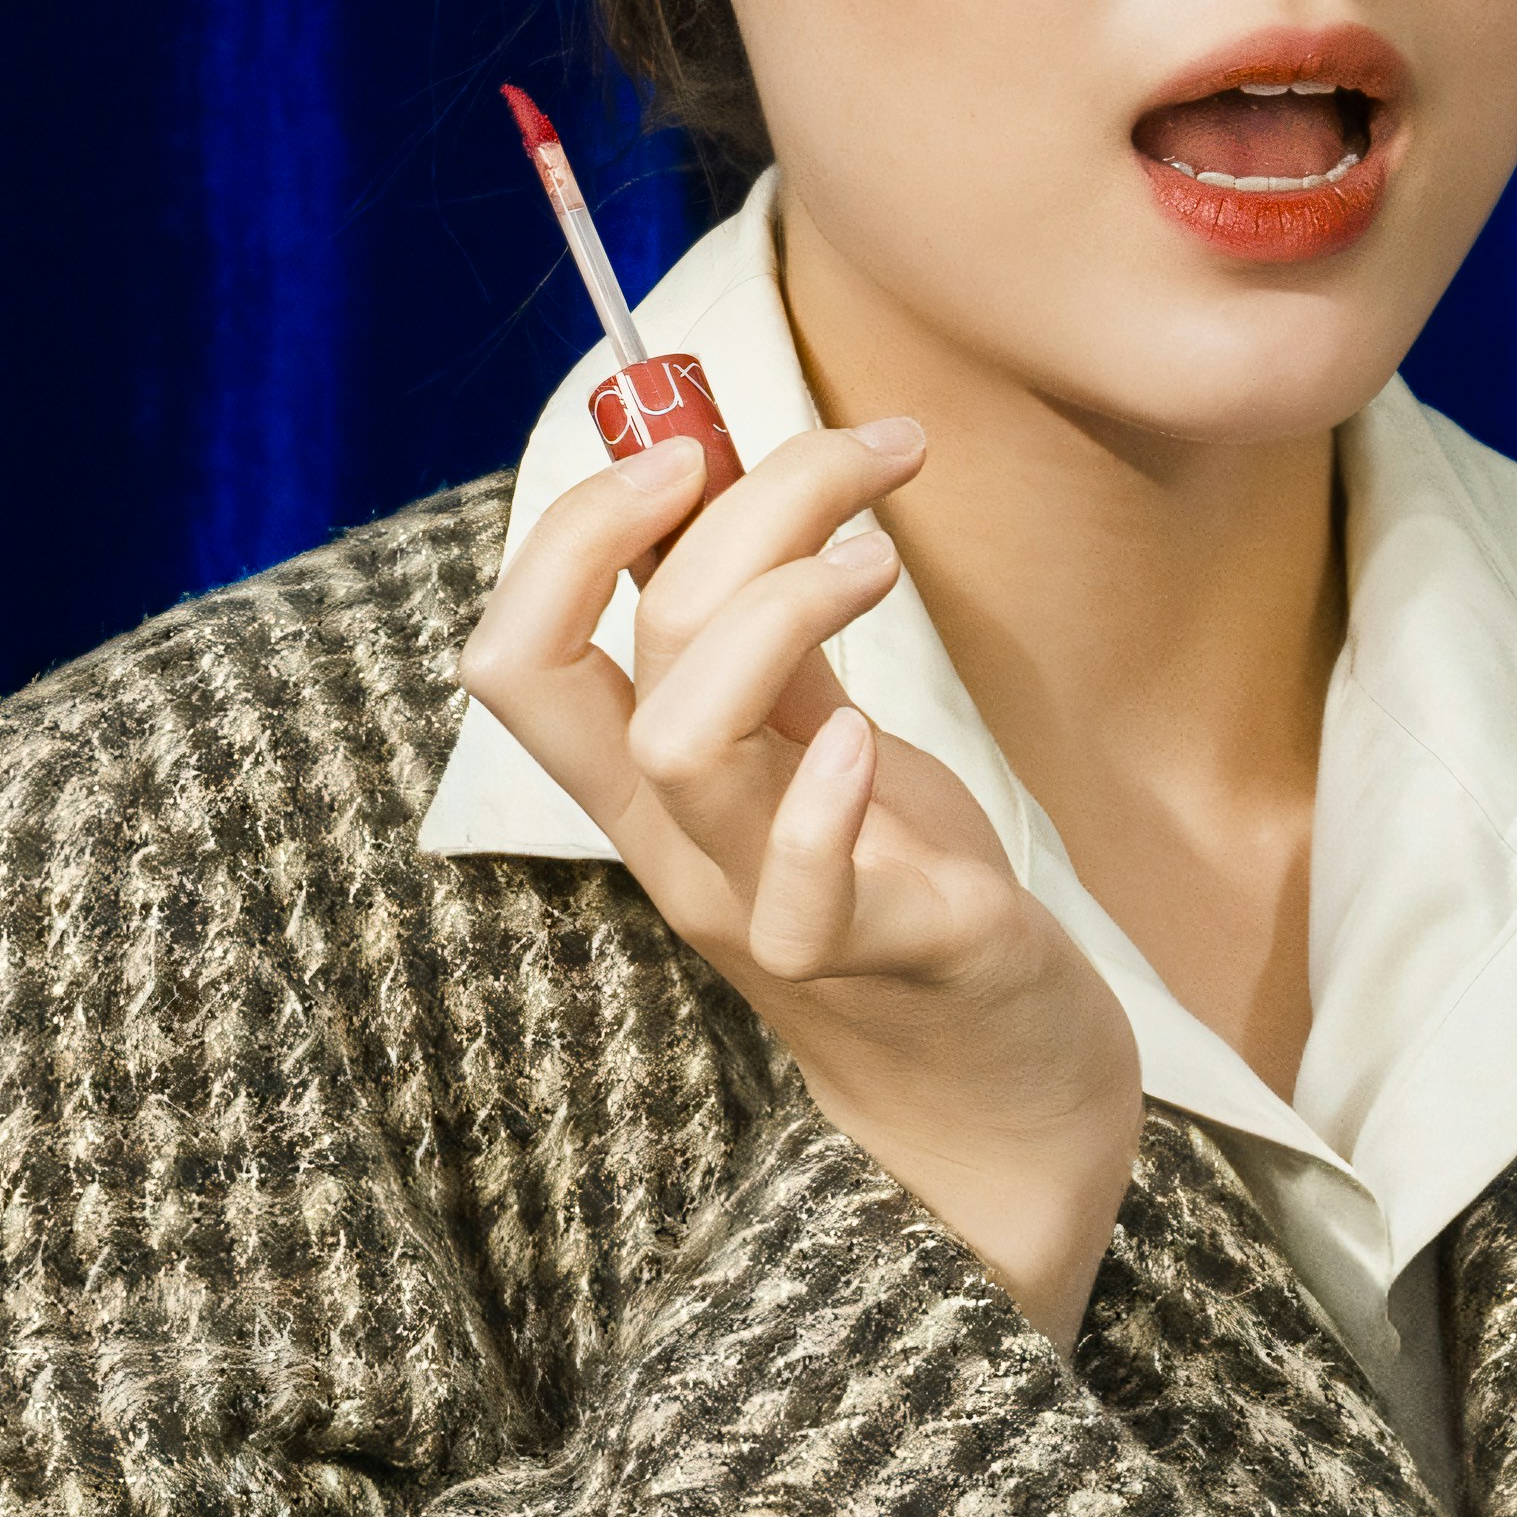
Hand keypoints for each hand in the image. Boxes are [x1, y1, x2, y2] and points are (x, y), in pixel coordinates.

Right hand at [453, 420, 1139, 1337]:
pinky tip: (870, 732)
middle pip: (569, 670)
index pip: (514, 652)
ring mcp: (762, 906)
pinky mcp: (876, 955)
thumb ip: (768, 636)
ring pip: (679, 746)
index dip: (570, 529)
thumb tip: (737, 477)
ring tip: (879, 565)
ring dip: (779, 608)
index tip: (687, 443)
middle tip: (843, 459)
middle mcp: (678, 844)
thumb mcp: (818, 733)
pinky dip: (826, 793)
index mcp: (647, 782)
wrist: (1002, 1072)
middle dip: (675, 519)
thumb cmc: (905, 875)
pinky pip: (801, 893)